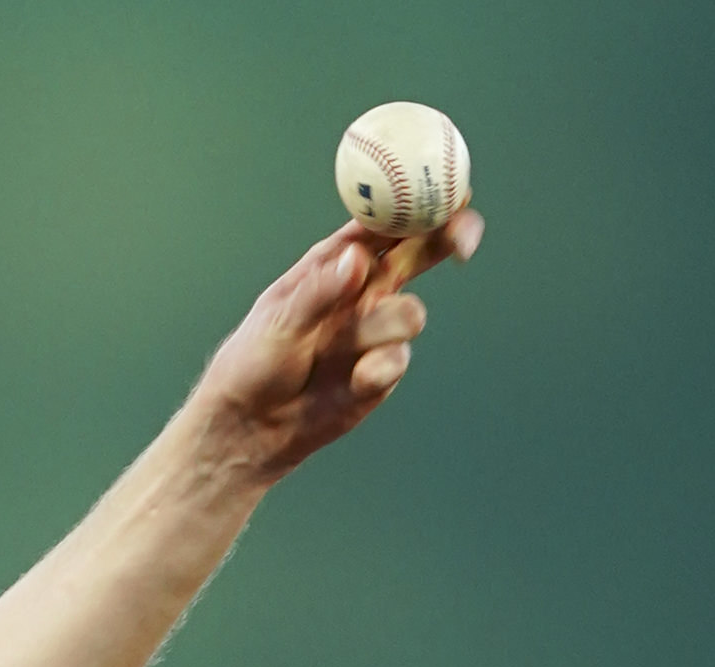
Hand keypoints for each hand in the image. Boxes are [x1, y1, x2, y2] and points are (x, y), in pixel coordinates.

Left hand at [190, 207, 483, 483]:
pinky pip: (398, 360)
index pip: (383, 225)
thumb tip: (358, 260)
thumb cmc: (253, 362)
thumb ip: (319, 291)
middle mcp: (362, 291)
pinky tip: (351, 381)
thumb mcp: (279, 321)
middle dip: (448, 239)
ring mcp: (376, 329)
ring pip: (410, 313)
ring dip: (380, 329)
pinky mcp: (383, 369)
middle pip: (420, 253)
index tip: (448, 193)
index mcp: (334, 265)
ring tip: (337, 349)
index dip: (418, 204)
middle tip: (463, 239)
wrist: (251, 425)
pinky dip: (377, 369)